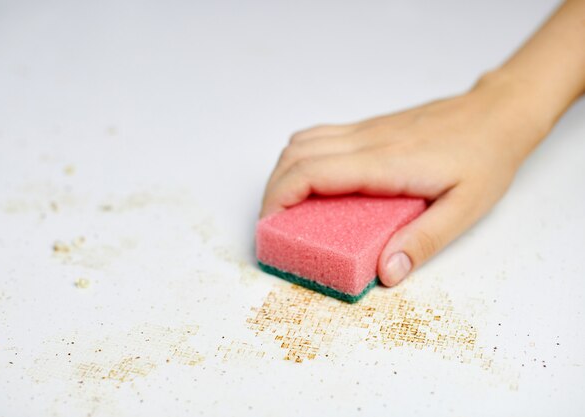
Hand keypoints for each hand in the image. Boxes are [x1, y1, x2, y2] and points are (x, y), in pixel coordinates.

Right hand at [260, 74, 547, 285]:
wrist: (496, 113)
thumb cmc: (485, 158)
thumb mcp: (465, 210)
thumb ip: (422, 242)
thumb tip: (385, 273)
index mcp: (384, 163)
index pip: (310, 173)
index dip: (278, 199)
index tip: (270, 227)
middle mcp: (366, 141)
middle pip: (294, 156)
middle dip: (272, 192)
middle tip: (275, 225)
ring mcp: (365, 130)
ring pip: (301, 141)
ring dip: (284, 173)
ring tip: (289, 206)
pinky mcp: (368, 127)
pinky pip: (319, 137)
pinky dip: (301, 159)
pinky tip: (315, 181)